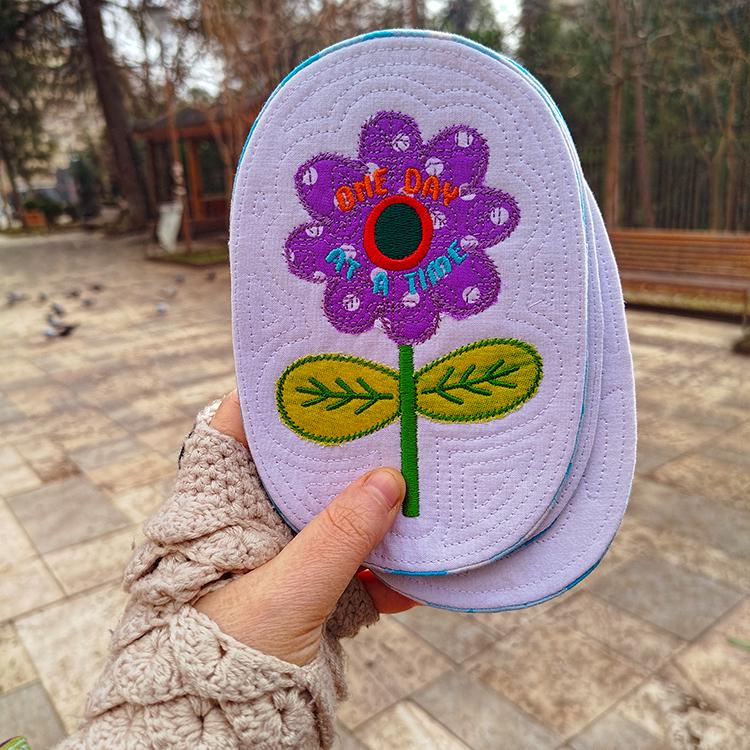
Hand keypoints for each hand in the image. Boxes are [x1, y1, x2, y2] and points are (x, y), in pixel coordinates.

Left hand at [196, 390, 416, 665]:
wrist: (219, 740)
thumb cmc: (223, 662)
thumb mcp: (284, 596)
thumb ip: (336, 539)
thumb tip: (389, 480)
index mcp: (222, 507)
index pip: (240, 427)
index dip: (276, 393)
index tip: (327, 368)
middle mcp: (253, 522)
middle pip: (301, 465)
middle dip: (346, 446)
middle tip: (391, 416)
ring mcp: (285, 554)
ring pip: (335, 511)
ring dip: (376, 508)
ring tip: (420, 484)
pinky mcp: (312, 589)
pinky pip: (355, 564)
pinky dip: (386, 569)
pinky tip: (422, 570)